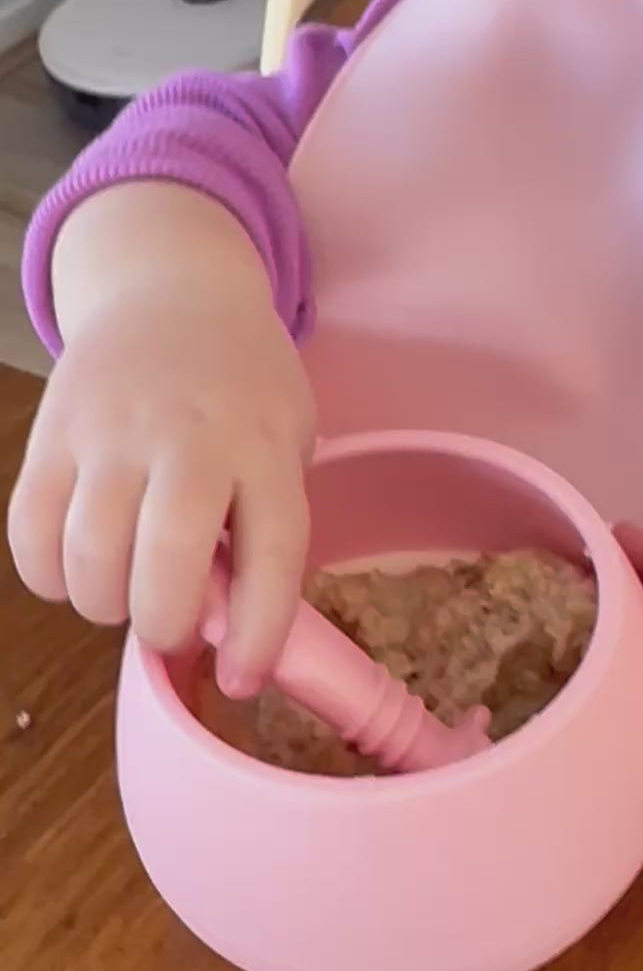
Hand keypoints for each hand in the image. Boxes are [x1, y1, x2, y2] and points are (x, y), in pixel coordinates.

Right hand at [8, 285, 314, 696]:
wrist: (171, 290)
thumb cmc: (241, 386)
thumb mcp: (286, 435)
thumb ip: (264, 518)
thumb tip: (224, 621)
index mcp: (264, 445)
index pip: (272, 552)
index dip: (257, 632)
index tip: (242, 680)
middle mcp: (189, 437)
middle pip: (167, 561)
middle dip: (165, 624)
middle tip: (170, 625)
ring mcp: (112, 432)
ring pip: (89, 556)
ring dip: (103, 603)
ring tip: (124, 591)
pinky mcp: (51, 434)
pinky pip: (29, 531)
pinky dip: (48, 574)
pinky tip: (75, 567)